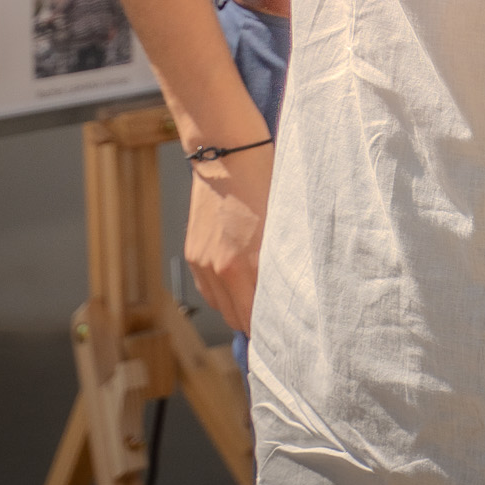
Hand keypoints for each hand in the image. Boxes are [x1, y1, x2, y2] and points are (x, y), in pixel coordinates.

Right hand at [182, 141, 272, 335]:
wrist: (227, 150)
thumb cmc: (265, 179)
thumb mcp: (284, 222)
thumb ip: (283, 260)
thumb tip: (292, 290)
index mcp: (245, 263)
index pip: (257, 317)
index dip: (274, 329)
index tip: (289, 333)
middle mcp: (220, 269)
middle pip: (237, 319)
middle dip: (256, 324)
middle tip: (278, 323)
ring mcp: (202, 262)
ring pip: (221, 307)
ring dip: (238, 309)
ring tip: (260, 303)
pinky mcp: (192, 253)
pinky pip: (208, 289)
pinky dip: (223, 293)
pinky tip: (239, 284)